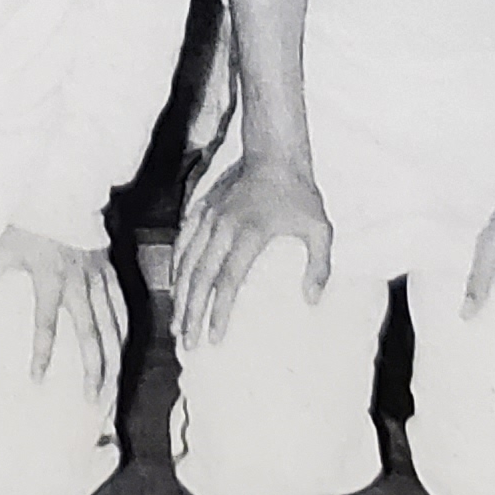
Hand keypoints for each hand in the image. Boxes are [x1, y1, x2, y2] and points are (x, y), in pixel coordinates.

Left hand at [0, 223, 123, 400]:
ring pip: (112, 322)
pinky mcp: (108, 268)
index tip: (37, 379)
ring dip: (113, 355)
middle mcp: (78, 283)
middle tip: (94, 398)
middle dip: (94, 368)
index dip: (42, 353)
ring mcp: (97, 276)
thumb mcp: (0, 249)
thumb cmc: (27, 221)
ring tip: (112, 383)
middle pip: (91, 333)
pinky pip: (121, 302)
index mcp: (50, 279)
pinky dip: (123, 326)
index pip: (46, 325)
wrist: (60, 191)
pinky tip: (123, 345)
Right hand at [173, 147, 330, 348]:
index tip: (214, 338)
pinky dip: (175, 265)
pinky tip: (174, 285)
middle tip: (185, 342)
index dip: (218, 311)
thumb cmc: (300, 194)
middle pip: (199, 277)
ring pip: (185, 261)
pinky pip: (182, 240)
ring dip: (179, 295)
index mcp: (251, 233)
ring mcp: (209, 217)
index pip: (228, 280)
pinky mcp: (201, 208)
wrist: (275, 152)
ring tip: (176, 323)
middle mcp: (224, 227)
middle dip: (190, 312)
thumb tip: (311, 300)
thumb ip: (319, 266)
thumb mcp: (320, 228)